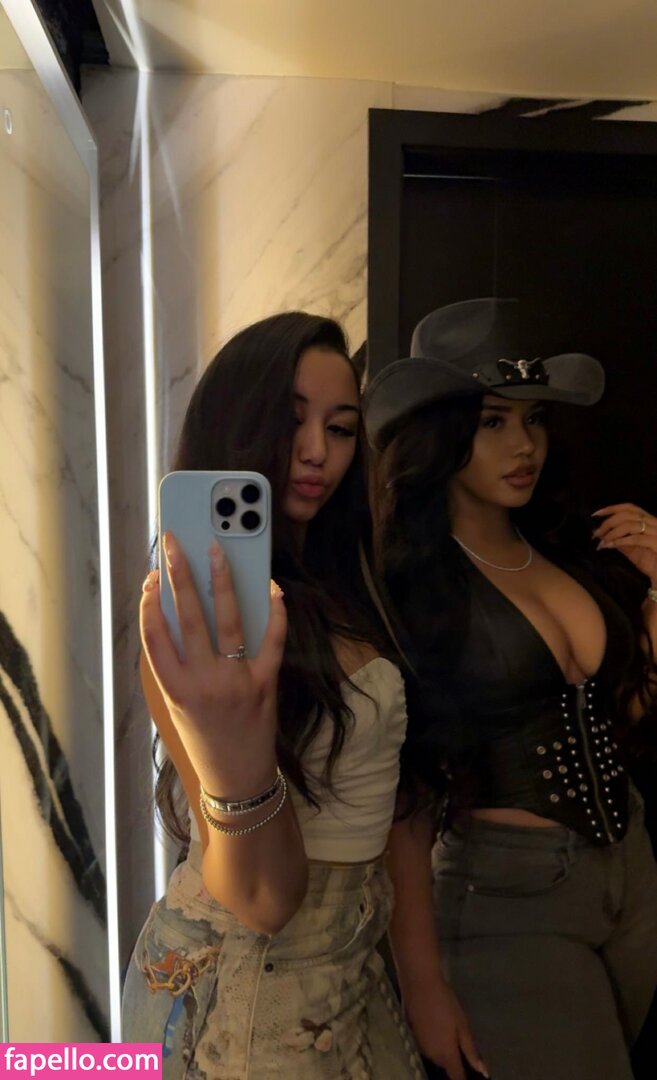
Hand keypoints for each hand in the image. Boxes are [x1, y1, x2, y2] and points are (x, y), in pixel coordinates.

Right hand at [140, 532, 286, 794]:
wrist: (238, 779)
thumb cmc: (204, 738)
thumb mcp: (178, 704)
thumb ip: (178, 663)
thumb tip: (183, 608)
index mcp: (174, 690)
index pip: (154, 636)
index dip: (150, 602)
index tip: (151, 575)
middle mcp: (203, 683)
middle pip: (188, 618)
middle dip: (180, 575)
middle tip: (177, 543)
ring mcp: (236, 682)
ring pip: (227, 620)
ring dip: (221, 580)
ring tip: (218, 550)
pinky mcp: (266, 683)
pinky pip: (271, 639)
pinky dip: (273, 611)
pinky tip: (270, 586)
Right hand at [403, 976, 487, 1079]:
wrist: (419, 983)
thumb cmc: (445, 1002)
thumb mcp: (462, 1025)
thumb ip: (471, 1050)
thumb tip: (483, 1071)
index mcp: (446, 1054)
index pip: (457, 1077)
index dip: (464, 1079)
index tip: (473, 1076)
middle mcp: (432, 1056)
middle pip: (446, 1066)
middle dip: (454, 1060)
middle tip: (460, 1041)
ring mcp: (420, 1047)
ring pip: (436, 1056)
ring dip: (443, 1050)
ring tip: (448, 1030)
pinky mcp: (412, 1037)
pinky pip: (427, 1047)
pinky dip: (433, 1042)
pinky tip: (436, 1025)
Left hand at [592, 503, 656, 585]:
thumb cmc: (650, 563)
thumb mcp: (631, 549)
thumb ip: (617, 539)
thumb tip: (599, 532)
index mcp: (650, 521)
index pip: (629, 507)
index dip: (612, 508)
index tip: (595, 514)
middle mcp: (655, 523)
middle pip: (627, 514)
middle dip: (609, 522)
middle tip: (597, 533)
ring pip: (630, 525)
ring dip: (612, 533)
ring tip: (602, 542)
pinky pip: (636, 539)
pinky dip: (620, 541)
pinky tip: (611, 546)